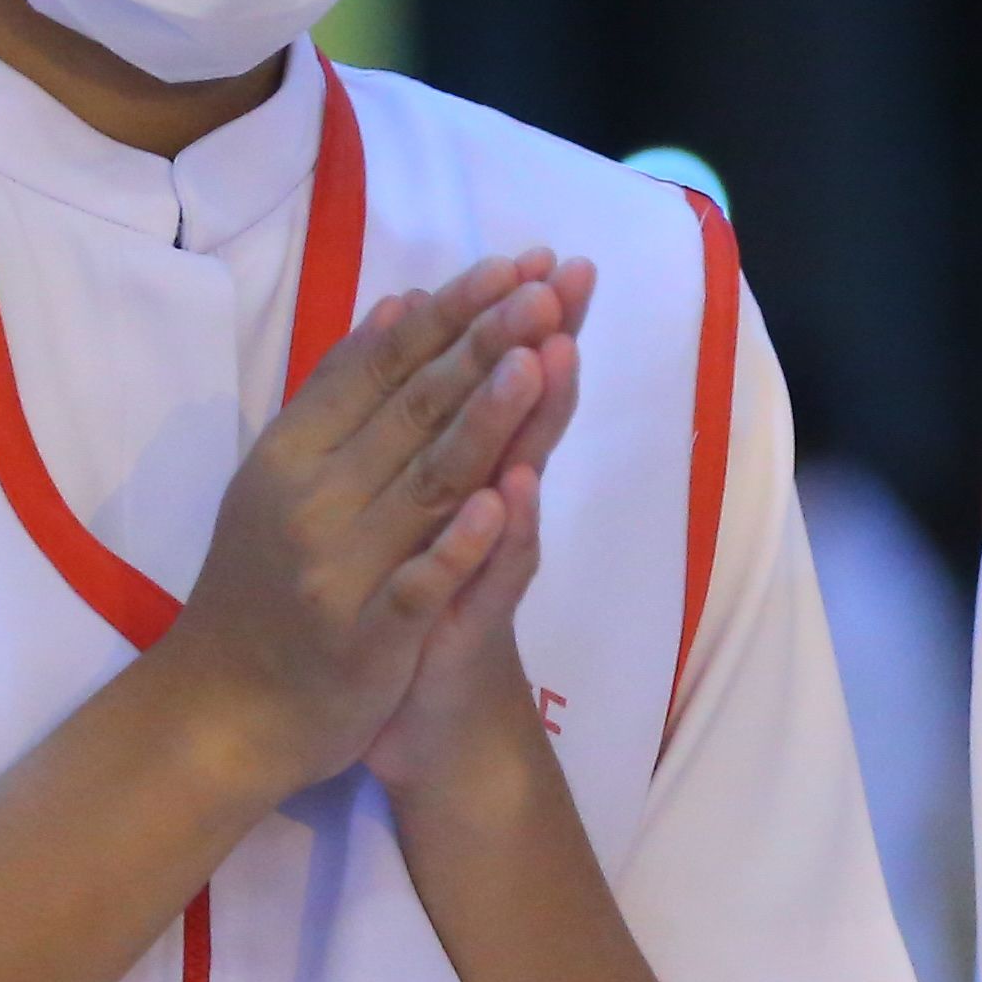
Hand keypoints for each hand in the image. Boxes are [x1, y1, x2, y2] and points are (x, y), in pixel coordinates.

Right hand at [149, 254, 567, 804]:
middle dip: (482, 346)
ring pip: (426, 484)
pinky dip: (460, 543)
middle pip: (413, 412)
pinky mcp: (369, 638)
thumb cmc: (266, 582)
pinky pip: (421, 584)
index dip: (450, 314)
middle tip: (545, 288)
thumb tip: (399, 305)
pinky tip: (504, 502)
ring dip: (483, 419)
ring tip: (537, 359)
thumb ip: (339, 395)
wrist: (226, 710)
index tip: (513, 264)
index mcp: (295, 454)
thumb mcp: (286, 476)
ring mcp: (343, 571)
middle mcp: (315, 502)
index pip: (382, 367)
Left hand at [368, 255, 601, 800]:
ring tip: (554, 358)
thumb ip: (430, 431)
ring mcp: (486, 571)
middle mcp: (493, 516)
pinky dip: (500, 537)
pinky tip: (512, 494)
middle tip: (570, 280)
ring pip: (518, 484)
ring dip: (535, 423)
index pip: (501, 385)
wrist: (422, 725)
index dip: (519, 323)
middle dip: (542, 347)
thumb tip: (419, 332)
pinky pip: (490, 579)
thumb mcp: (417, 513)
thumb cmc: (412, 609)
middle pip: (526, 418)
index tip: (546, 256)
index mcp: (473, 478)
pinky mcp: (468, 629)